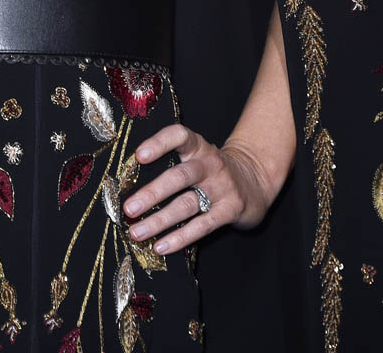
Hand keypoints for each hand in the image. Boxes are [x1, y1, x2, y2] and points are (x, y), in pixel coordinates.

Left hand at [121, 123, 272, 254]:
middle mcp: (210, 163)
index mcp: (197, 146)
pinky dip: (180, 237)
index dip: (159, 143)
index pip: (179, 136)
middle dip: (152, 194)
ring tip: (137, 232)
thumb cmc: (211, 170)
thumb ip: (171, 163)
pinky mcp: (230, 209)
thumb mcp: (196, 156)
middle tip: (128, 208)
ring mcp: (221, 187)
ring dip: (159, 221)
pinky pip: (202, 226)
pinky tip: (161, 246)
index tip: (138, 156)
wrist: (254, 180)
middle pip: (178, 177)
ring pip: (186, 204)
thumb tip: (129, 186)